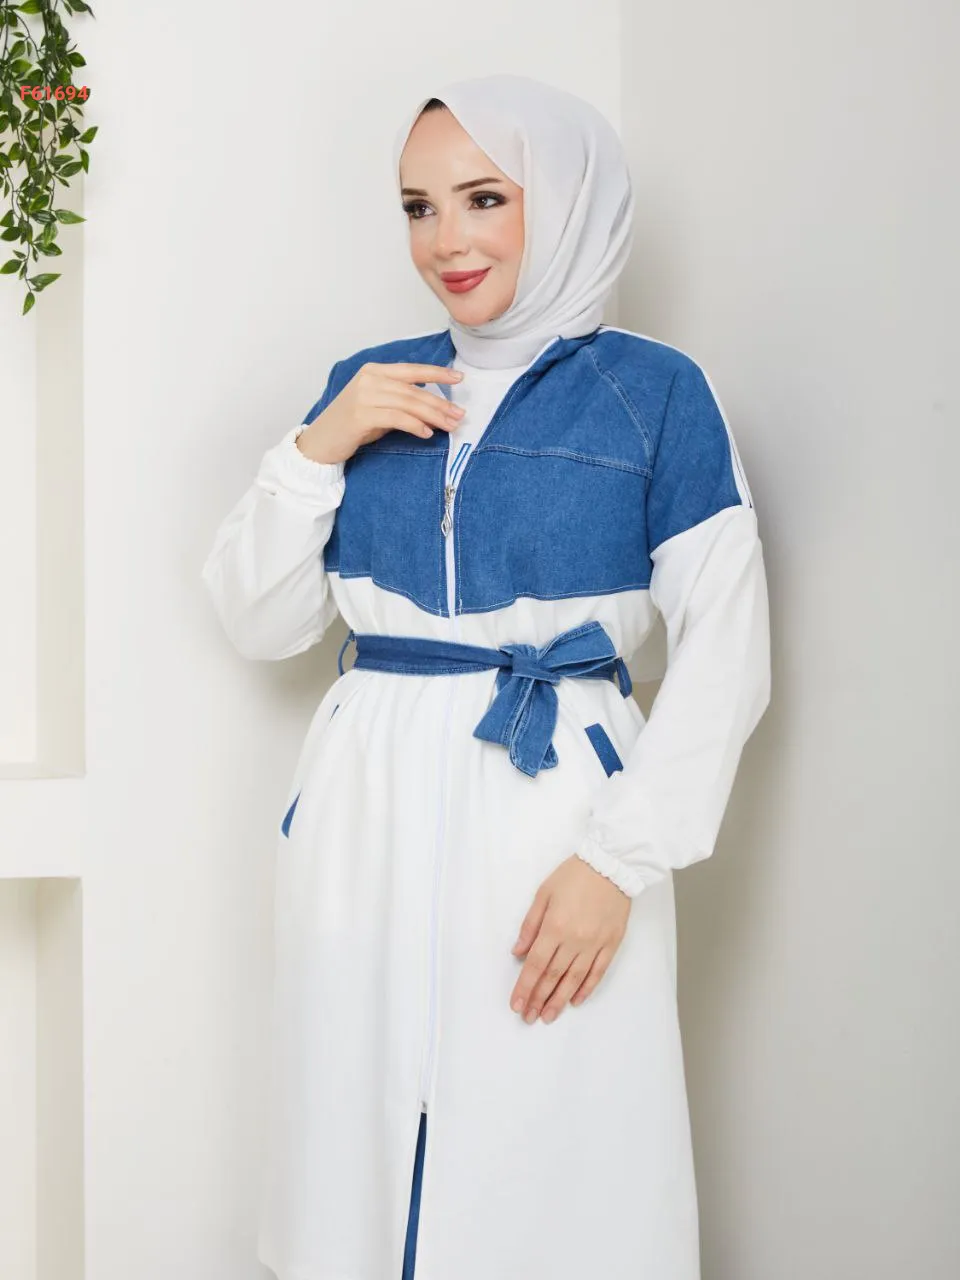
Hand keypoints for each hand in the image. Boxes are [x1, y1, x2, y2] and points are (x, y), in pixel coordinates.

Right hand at [296, 362, 464, 463]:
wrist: (319, 442)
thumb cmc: (350, 426)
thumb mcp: (377, 406)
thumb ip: (401, 401)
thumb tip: (433, 408)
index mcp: (374, 371)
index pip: (412, 370)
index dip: (437, 373)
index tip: (459, 377)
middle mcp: (369, 379)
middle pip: (414, 390)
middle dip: (440, 403)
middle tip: (460, 415)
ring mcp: (364, 396)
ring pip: (409, 403)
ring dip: (433, 415)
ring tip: (450, 425)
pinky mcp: (361, 415)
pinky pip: (397, 418)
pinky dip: (415, 425)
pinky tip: (426, 433)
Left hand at [509, 854, 630, 1023]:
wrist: (612, 864)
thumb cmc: (574, 875)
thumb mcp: (544, 893)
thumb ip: (530, 925)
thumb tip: (518, 953)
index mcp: (554, 926)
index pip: (535, 964)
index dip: (524, 987)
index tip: (516, 1005)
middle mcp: (575, 940)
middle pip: (553, 976)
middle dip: (539, 999)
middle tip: (529, 1018)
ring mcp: (595, 944)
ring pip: (575, 980)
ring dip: (560, 1000)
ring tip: (548, 1016)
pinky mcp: (611, 944)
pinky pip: (597, 972)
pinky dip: (586, 989)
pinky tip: (576, 1001)